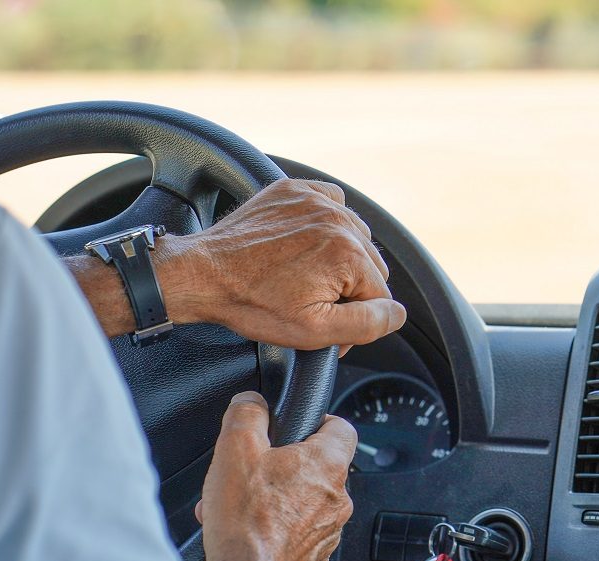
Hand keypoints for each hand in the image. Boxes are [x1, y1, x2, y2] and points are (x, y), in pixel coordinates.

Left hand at [159, 178, 406, 351]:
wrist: (202, 273)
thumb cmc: (251, 303)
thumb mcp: (315, 331)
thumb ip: (368, 324)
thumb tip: (397, 314)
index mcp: (348, 253)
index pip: (379, 295)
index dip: (355, 317)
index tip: (325, 322)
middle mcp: (338, 220)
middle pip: (370, 265)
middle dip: (348, 288)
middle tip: (312, 303)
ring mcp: (315, 200)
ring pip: (354, 237)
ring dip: (339, 258)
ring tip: (304, 276)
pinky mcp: (295, 191)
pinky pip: (332, 205)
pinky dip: (327, 225)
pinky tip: (305, 246)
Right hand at [197, 392, 355, 560]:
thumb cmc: (246, 521)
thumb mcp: (236, 446)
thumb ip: (247, 412)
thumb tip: (251, 402)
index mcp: (327, 464)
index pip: (342, 426)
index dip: (319, 421)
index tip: (300, 425)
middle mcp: (338, 498)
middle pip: (317, 466)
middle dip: (284, 465)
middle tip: (256, 470)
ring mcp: (329, 531)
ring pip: (305, 501)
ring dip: (277, 498)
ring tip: (244, 504)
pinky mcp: (315, 557)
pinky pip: (300, 532)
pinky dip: (278, 527)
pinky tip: (250, 528)